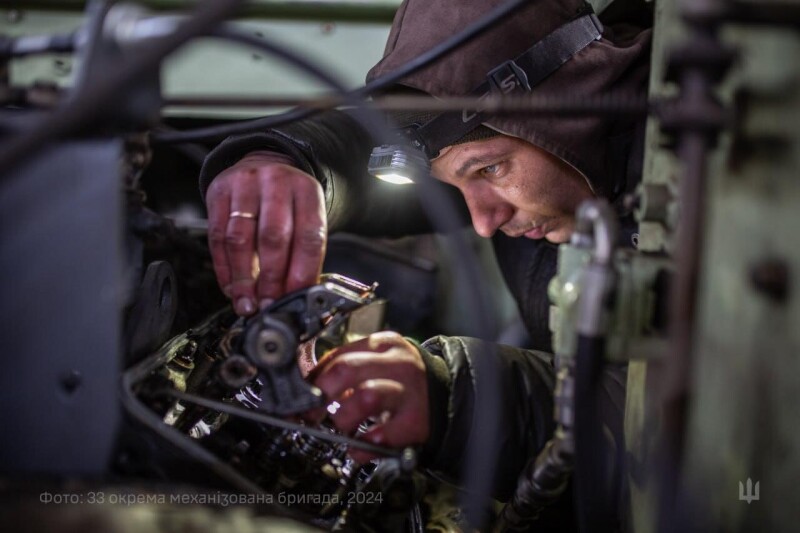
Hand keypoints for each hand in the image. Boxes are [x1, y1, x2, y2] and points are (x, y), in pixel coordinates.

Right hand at [206, 151, 326, 315]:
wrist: (263, 164)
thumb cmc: (288, 200)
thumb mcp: (305, 216)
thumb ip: (302, 252)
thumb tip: (294, 295)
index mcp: (307, 191)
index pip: (309, 236)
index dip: (301, 272)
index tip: (293, 297)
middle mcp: (277, 183)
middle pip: (273, 237)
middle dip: (270, 279)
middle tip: (268, 304)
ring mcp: (245, 184)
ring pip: (240, 239)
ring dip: (243, 278)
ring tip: (247, 302)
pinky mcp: (219, 191)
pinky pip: (217, 236)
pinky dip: (223, 267)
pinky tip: (231, 286)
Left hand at [308, 332, 428, 462]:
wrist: (449, 395)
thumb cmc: (405, 382)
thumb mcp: (380, 363)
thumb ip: (348, 368)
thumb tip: (308, 387)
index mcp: (383, 345)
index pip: (337, 355)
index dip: (312, 380)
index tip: (300, 398)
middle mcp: (397, 364)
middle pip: (346, 370)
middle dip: (322, 395)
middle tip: (313, 413)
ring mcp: (408, 392)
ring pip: (365, 397)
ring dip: (344, 418)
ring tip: (343, 427)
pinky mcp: (416, 421)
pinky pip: (382, 436)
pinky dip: (364, 446)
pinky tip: (360, 447)